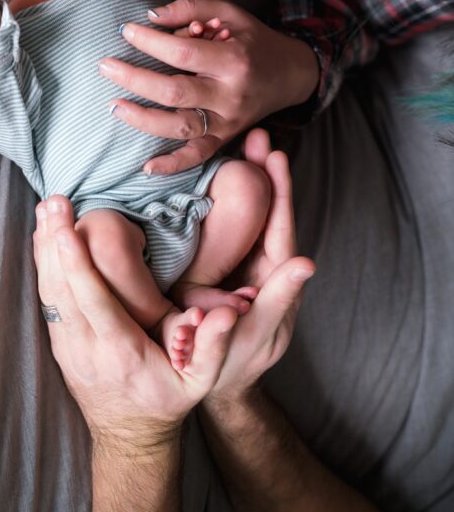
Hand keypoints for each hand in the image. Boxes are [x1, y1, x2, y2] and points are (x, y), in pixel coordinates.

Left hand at [33, 196, 239, 442]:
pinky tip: (43, 234)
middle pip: (63, 290)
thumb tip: (227, 312)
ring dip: (44, 248)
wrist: (130, 434)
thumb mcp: (200, 382)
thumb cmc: (167, 399)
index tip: (68, 232)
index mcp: (121, 352)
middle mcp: (87, 348)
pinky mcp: (60, 341)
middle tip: (53, 201)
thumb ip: (214, 346)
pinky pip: (47, 298)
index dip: (78, 267)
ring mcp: (68, 346)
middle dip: (55, 243)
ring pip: (50, 291)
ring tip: (46, 207)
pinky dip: (43, 263)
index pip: (94, 304)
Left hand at [104, 0, 319, 174]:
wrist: (289, 75)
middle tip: (105, 65)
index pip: (183, 53)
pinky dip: (172, 165)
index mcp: (233, 61)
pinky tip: (146, 166)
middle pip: (174, 92)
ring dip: (142, 119)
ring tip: (114, 105)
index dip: (150, 42)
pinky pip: (197, 157)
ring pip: (181, 127)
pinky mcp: (226, 139)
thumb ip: (190, 9)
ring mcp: (228, 122)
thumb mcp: (230, 13)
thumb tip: (150, 16)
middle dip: (135, 79)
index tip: (126, 31)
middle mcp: (231, 95)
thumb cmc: (253, 40)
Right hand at [205, 128, 314, 409]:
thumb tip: (306, 263)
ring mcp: (239, 261)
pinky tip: (210, 171)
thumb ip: (280, 298)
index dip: (280, 191)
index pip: (281, 227)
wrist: (206, 378)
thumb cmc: (233, 362)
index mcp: (274, 277)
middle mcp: (260, 264)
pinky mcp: (218, 263)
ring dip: (246, 177)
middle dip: (263, 172)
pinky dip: (221, 195)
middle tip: (257, 134)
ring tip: (242, 142)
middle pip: (266, 211)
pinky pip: (224, 224)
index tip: (276, 155)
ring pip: (246, 213)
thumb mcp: (258, 333)